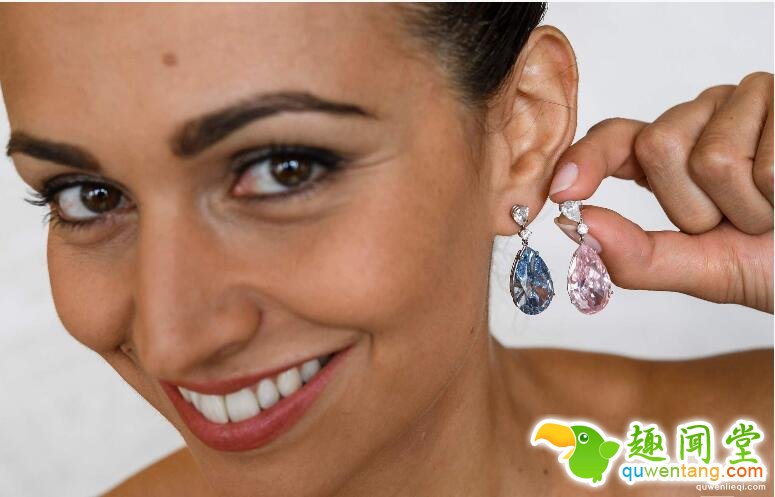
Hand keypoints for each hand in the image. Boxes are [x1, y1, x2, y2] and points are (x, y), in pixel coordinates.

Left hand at [549, 72, 772, 312]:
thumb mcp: (704, 269)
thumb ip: (639, 256)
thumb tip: (578, 228)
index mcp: (674, 151)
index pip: (617, 138)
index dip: (585, 160)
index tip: (560, 193)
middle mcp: (706, 115)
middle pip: (658, 148)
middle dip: (696, 208)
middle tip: (740, 222)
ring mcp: (753, 100)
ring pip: (712, 157)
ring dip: (748, 208)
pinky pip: (769, 163)